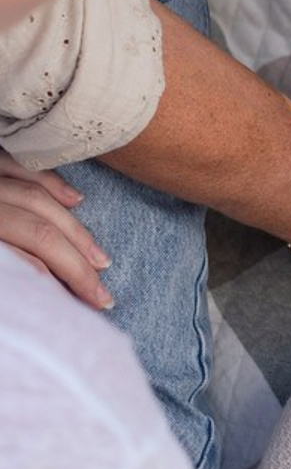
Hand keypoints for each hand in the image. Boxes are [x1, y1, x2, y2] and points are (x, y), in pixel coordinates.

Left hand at [0, 150, 112, 308]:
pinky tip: (75, 200)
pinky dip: (52, 183)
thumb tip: (48, 279)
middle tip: (102, 293)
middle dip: (78, 262)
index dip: (68, 279)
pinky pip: (21, 165)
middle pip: (41, 228)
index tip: (92, 303)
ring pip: (37, 197)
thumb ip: (8, 264)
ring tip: (99, 259)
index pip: (32, 252)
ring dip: (74, 229)